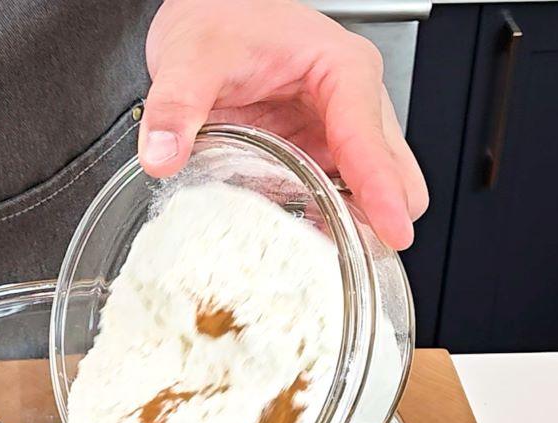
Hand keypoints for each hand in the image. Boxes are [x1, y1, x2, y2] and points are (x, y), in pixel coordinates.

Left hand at [140, 0, 426, 249]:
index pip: (372, 139)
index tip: (393, 231)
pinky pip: (339, 198)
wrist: (208, 9)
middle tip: (348, 260)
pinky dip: (329, 223)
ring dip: (355, 227)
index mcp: (342, 69)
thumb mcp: (191, 56)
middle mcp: (351, 102)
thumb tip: (162, 154)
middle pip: (395, 174)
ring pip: (372, 192)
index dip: (382, 189)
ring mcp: (338, 132)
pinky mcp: (318, 153)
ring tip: (322, 262)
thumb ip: (176, 105)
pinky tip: (303, 246)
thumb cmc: (219, 15)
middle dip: (379, 218)